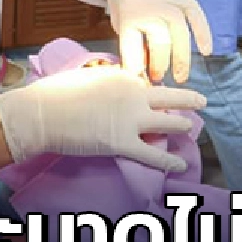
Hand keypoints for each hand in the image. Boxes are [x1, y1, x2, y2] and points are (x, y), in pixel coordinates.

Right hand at [0, 66, 205, 172]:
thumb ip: (106, 81)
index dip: (155, 91)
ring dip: (182, 126)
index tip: (162, 94)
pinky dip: (170, 161)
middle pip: (170, 97)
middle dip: (188, 100)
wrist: (41, 113)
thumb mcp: (86, 76)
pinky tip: (180, 165)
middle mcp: (133, 94)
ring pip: (169, 123)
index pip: (148, 83)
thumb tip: (115, 86)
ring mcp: (131, 120)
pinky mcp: (123, 143)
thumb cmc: (54, 93)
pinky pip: (154, 155)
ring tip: (189, 130)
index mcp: (123, 76)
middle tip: (201, 102)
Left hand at [97, 0, 212, 82]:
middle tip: (158, 79)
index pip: (133, 48)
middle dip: (160, 65)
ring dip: (181, 58)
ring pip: (180, 34)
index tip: (139, 82)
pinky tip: (206, 52)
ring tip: (179, 77)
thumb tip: (144, 72)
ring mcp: (170, 1)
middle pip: (160, 43)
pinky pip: (197, 17)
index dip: (136, 68)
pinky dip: (204, 34)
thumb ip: (132, 43)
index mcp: (129, 15)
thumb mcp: (119, 20)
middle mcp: (150, 8)